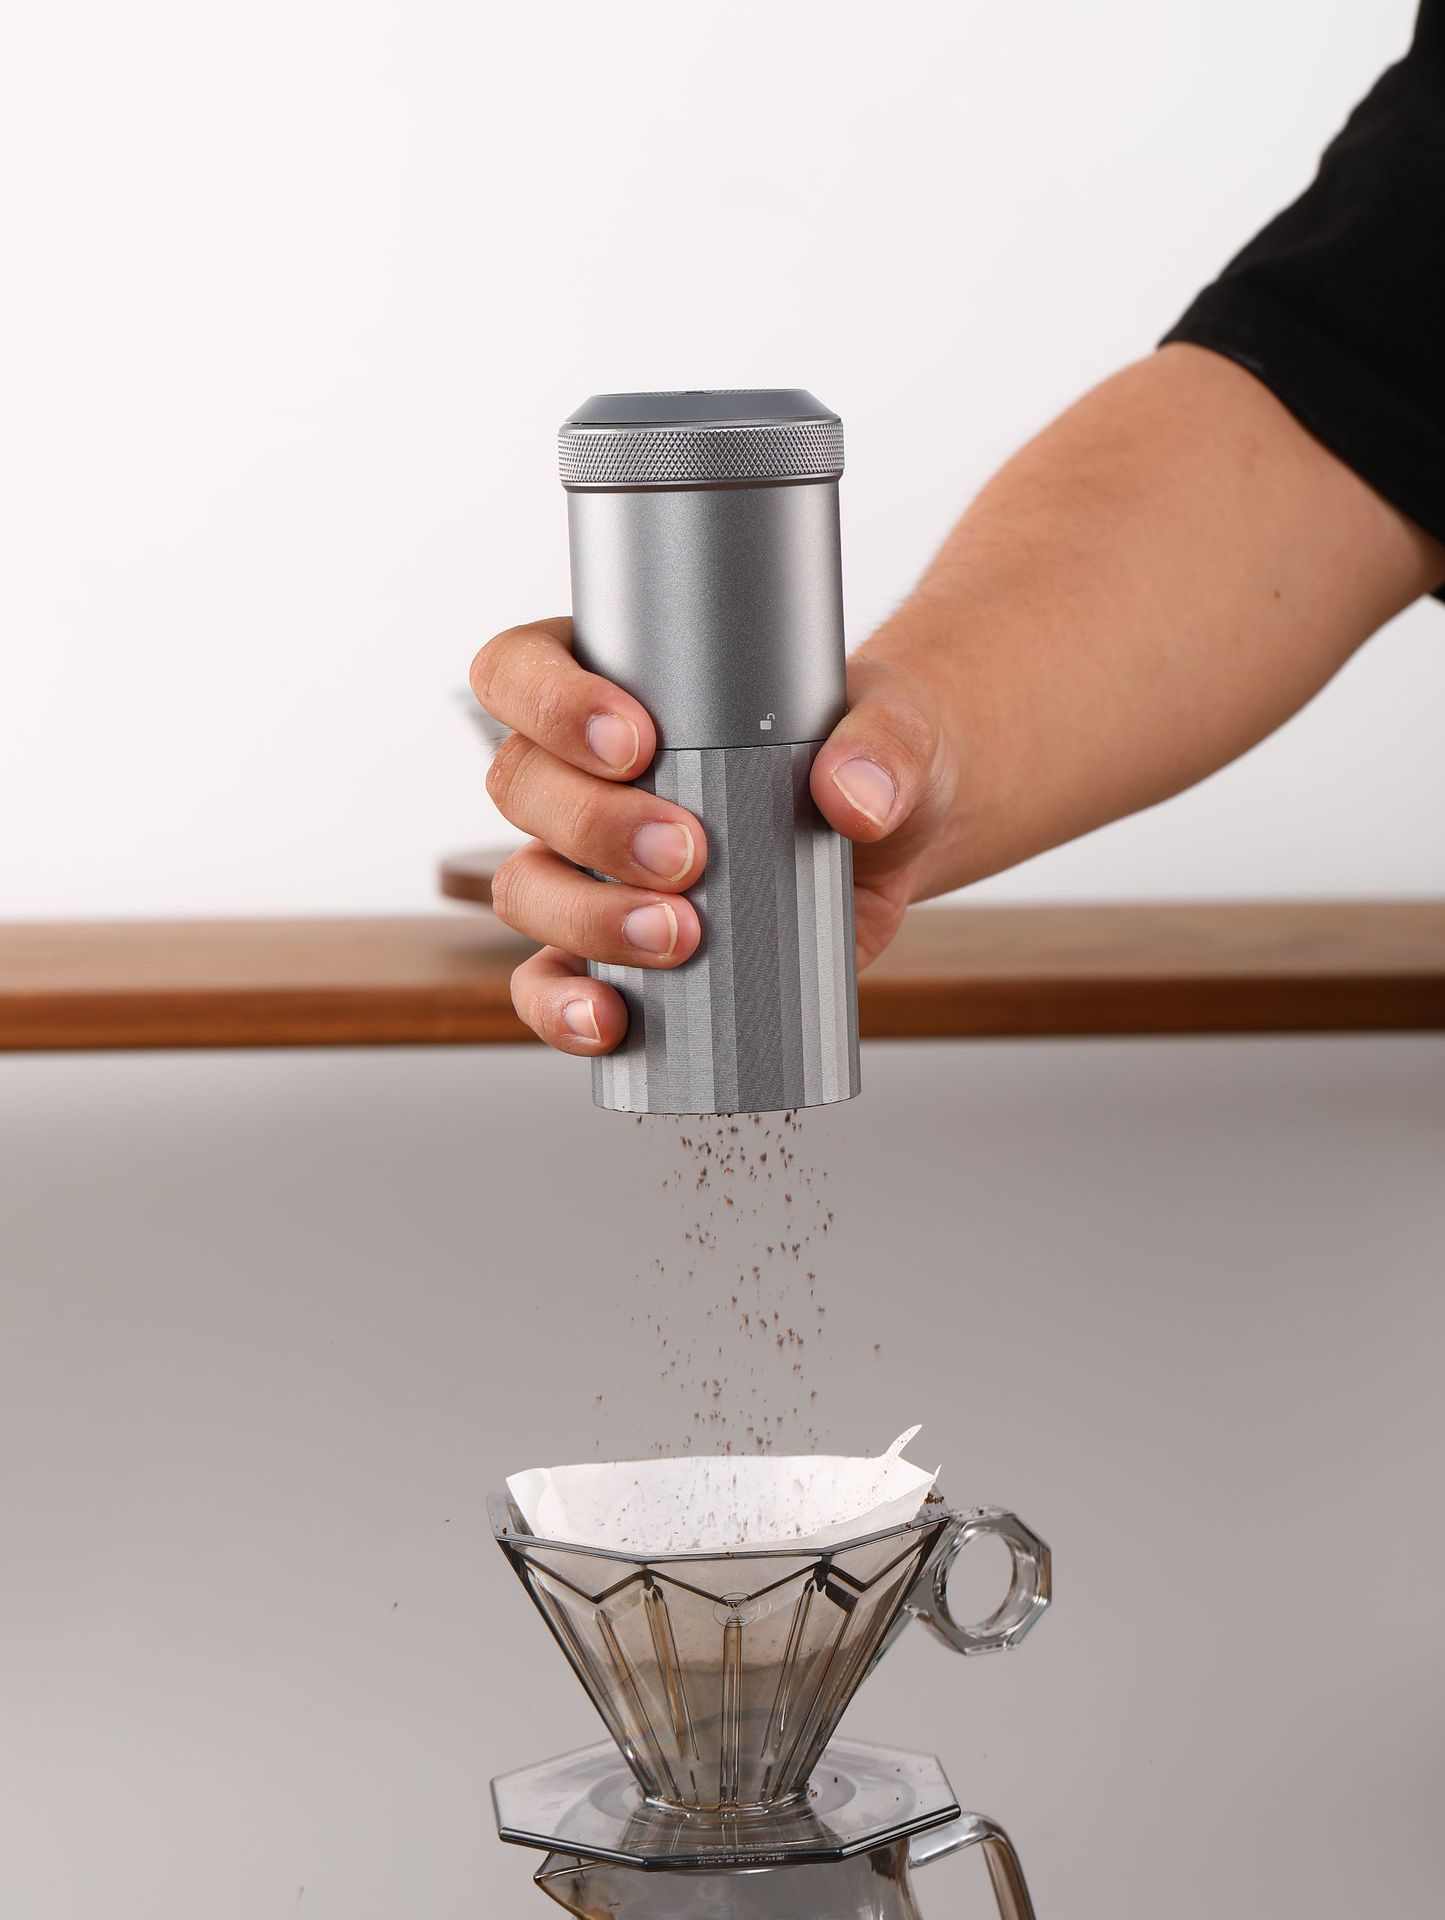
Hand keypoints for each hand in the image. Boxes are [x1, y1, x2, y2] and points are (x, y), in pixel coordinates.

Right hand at [470, 618, 956, 1055]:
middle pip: (520, 785)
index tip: (635, 742)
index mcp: (614, 683)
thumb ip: (885, 746)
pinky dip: (563, 1006)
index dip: (548, 703)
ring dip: (586, 918)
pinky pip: (548, 983)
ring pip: (526, 887)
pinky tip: (613, 1021)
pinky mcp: (615, 948)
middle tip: (687, 852)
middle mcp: (580, 773)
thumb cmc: (868, 754)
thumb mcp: (895, 727)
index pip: (522, 669)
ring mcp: (588, 866)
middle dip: (592, 825)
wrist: (897, 835)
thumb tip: (852, 799)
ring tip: (681, 935)